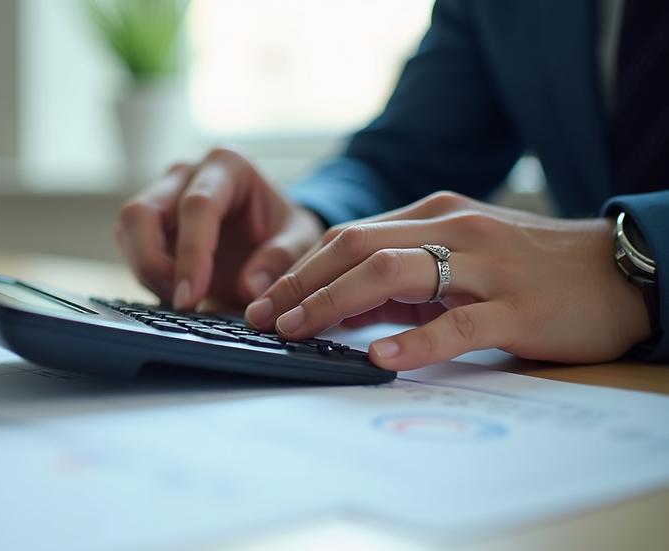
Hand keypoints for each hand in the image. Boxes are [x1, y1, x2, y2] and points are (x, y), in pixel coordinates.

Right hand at [115, 146, 324, 309]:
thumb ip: (282, 258)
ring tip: (181, 299)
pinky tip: (174, 293)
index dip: (191, 254)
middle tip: (179, 300)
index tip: (192, 296)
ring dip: (145, 270)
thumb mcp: (301, 240)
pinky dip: (145, 274)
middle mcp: (187, 173)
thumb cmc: (283, 229)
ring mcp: (162, 194)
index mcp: (227, 165)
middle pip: (141, 211)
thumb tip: (251, 287)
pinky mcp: (149, 220)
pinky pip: (129, 246)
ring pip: (127, 228)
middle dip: (151, 262)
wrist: (270, 231)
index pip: (197, 205)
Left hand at [244, 192, 651, 369]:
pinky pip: (456, 323)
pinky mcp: (518, 307)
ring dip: (333, 303)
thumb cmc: (530, 268)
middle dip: (300, 284)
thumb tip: (340, 306)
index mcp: (435, 215)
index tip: (263, 300)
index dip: (300, 269)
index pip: (349, 236)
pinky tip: (379, 358)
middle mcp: (454, 229)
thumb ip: (404, 278)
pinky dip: (412, 341)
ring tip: (298, 331)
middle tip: (261, 318)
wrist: (617, 270)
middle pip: (357, 247)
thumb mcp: (460, 259)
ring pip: (393, 273)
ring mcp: (486, 266)